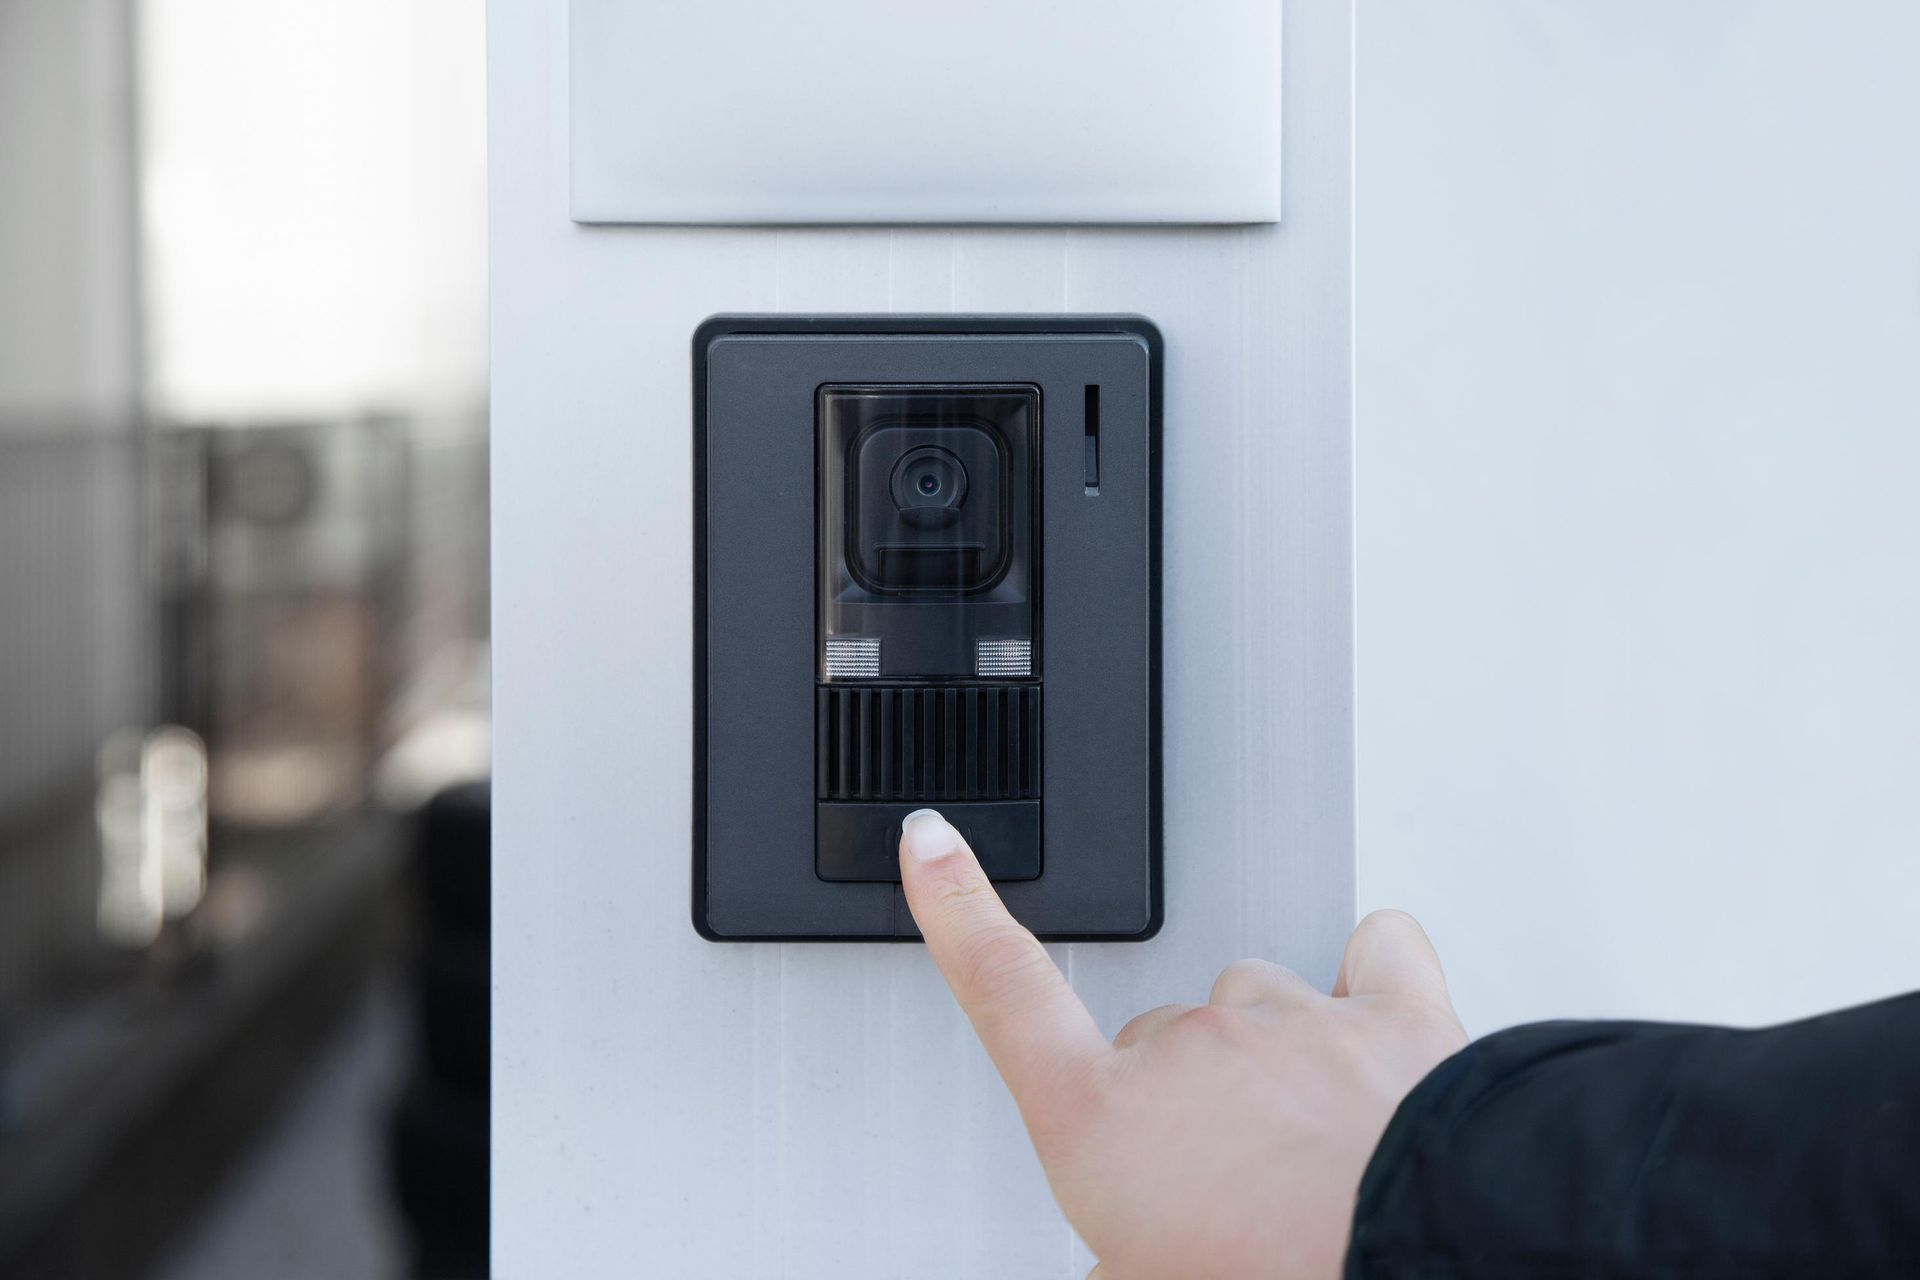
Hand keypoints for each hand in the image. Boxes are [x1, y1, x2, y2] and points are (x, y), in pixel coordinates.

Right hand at [896, 809, 1467, 1279]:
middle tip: (1232, 1200)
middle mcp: (1187, 1048)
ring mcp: (1288, 1018)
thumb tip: (1119, 1271)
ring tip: (1313, 1156)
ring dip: (1272, 1063)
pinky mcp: (1392, 1011)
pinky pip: (1374, 954)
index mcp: (1105, 1118)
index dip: (956, 910)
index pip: (1003, 989)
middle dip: (1182, 1105)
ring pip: (1255, 1004)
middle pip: (1154, 1044)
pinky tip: (1377, 1043)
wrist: (1430, 1258)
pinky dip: (1373, 984)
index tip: (929, 842)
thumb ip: (1120, 1263)